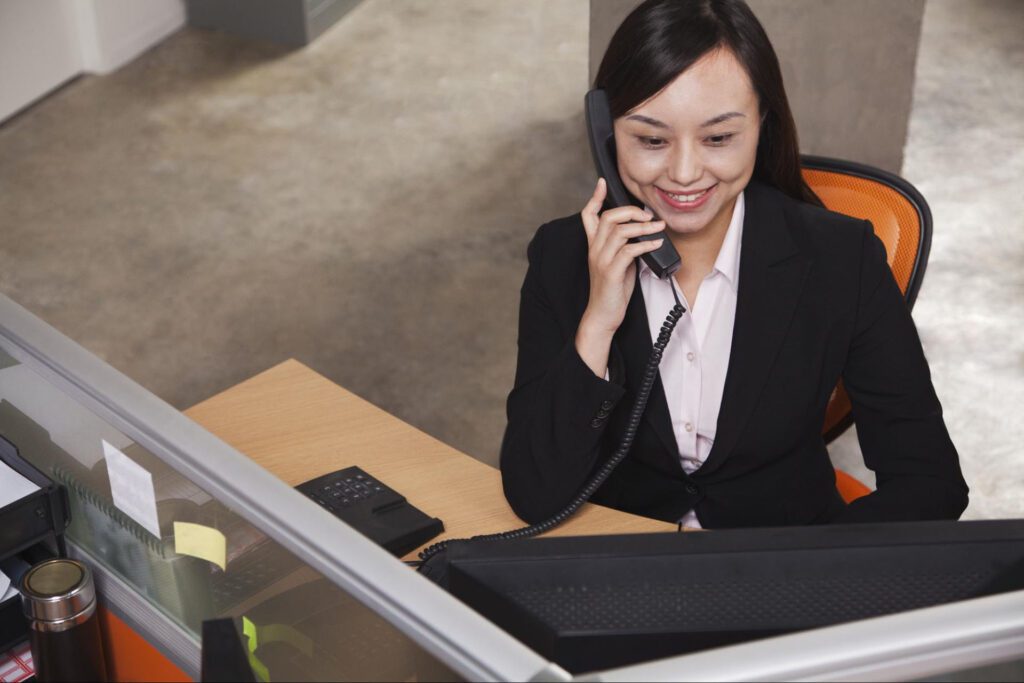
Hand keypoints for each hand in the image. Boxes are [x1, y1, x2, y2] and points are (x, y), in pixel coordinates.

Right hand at [575, 178, 664, 376]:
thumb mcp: (619, 264)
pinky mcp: (611, 272)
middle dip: (630, 211)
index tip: (602, 183)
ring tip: (659, 228)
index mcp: (594, 246)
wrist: (602, 316)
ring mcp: (601, 260)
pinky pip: (629, 251)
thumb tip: (644, 234)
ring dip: (643, 227)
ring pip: (620, 231)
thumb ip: (626, 247)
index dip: (594, 198)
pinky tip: (657, 244)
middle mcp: (595, 250)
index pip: (588, 216)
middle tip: (648, 215)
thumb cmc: (612, 291)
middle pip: (608, 217)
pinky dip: (646, 244)